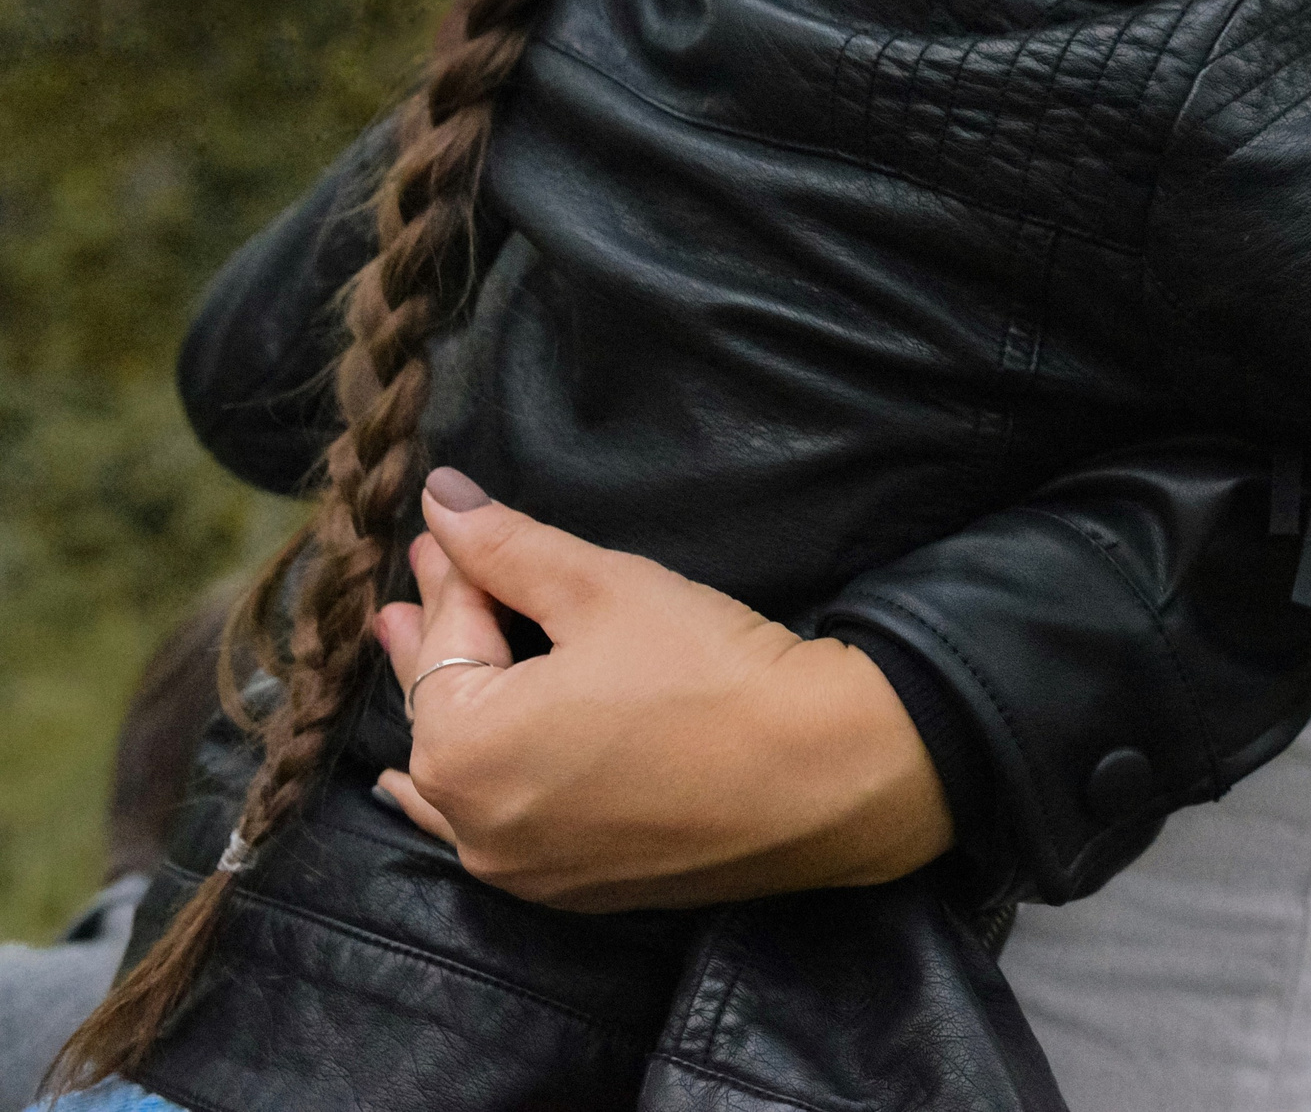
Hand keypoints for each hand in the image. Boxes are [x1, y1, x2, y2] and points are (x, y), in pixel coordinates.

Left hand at [372, 469, 954, 912]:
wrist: (820, 775)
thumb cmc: (709, 671)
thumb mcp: (601, 588)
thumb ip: (506, 546)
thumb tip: (437, 498)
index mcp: (462, 747)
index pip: (448, 637)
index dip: (453, 575)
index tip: (443, 535)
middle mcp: (473, 825)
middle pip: (444, 711)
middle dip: (438, 641)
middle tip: (410, 595)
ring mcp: (523, 870)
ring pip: (459, 780)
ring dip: (444, 716)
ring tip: (413, 670)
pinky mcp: (575, 892)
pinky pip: (496, 833)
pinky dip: (471, 791)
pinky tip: (443, 792)